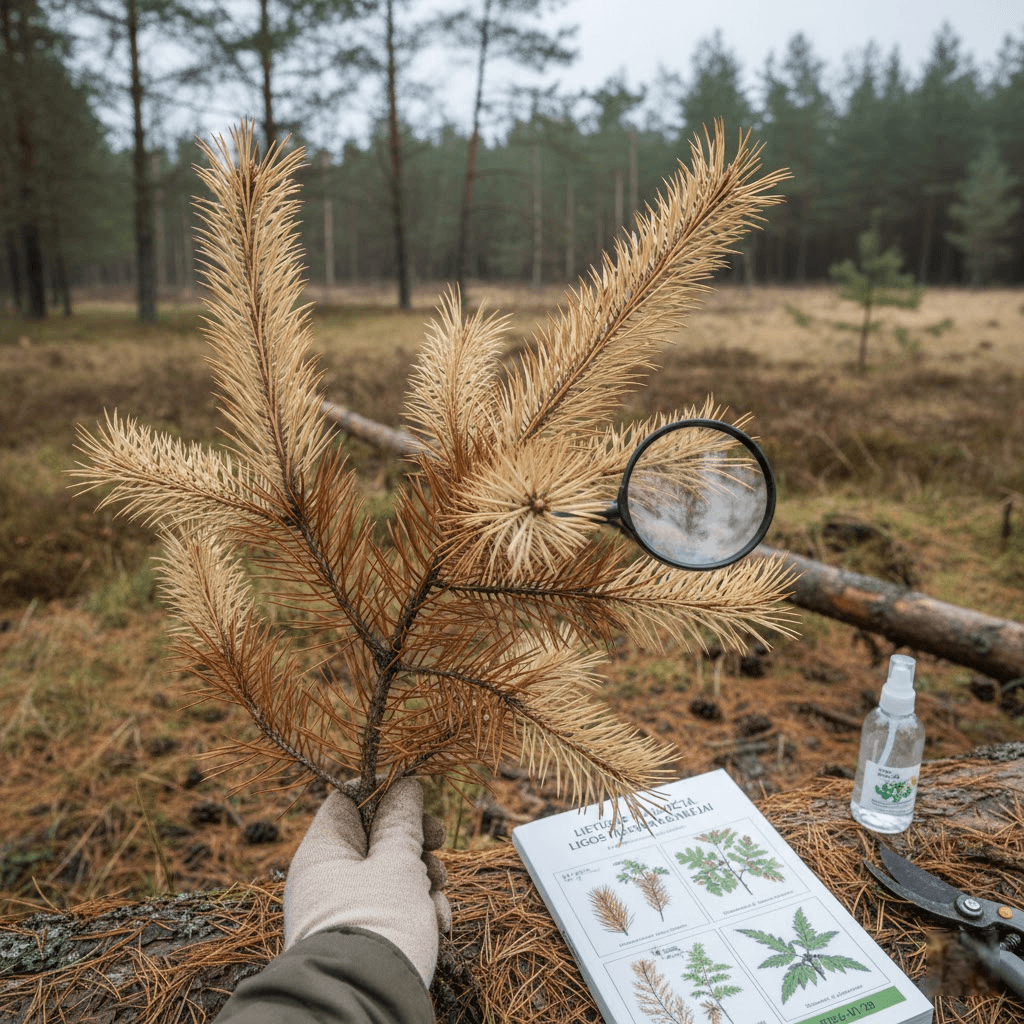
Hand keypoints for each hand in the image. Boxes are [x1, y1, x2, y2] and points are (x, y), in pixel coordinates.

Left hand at [283, 777, 449, 986]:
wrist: (365, 1006)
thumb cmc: (380, 926)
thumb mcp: (398, 863)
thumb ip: (403, 821)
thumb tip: (404, 785)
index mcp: (324, 851)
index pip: (348, 799)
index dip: (386, 792)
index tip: (418, 797)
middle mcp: (327, 877)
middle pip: (376, 836)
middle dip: (415, 840)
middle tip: (439, 842)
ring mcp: (344, 909)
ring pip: (390, 873)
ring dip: (423, 877)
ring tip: (438, 894)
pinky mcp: (363, 936)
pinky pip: (392, 906)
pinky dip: (417, 908)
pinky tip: (437, 922)